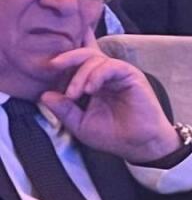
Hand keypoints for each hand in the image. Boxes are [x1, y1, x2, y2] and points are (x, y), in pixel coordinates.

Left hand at [40, 44, 178, 163]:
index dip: (65, 59)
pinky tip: (90, 89)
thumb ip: (64, 110)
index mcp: (94, 83)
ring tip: (74, 94)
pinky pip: (111, 66)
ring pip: (95, 59)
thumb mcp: (80, 124)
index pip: (79, 63)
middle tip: (52, 66)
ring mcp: (119, 74)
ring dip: (80, 75)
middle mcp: (106, 75)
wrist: (138, 145)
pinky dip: (97, 74)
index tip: (47, 68)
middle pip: (85, 54)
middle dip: (67, 57)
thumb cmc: (113, 135)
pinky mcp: (131, 75)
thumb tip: (44, 95)